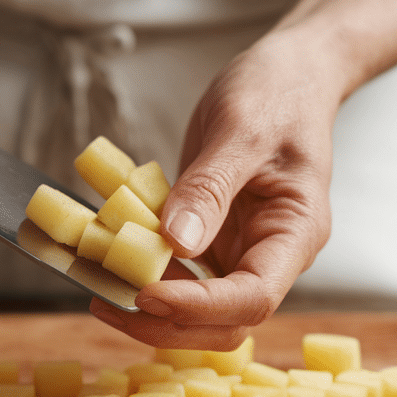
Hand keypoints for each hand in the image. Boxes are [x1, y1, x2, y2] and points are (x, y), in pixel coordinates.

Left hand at [90, 30, 337, 349]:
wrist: (291, 73)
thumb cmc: (278, 93)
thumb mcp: (241, 130)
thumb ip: (209, 188)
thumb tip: (177, 243)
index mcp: (296, 233)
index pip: (252, 297)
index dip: (198, 307)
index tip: (146, 295)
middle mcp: (273, 255)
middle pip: (226, 321)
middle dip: (166, 323)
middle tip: (106, 303)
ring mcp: (244, 251)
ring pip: (201, 310)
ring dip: (151, 309)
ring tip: (100, 287)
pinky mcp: (217, 241)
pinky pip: (183, 275)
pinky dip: (148, 275)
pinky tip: (112, 262)